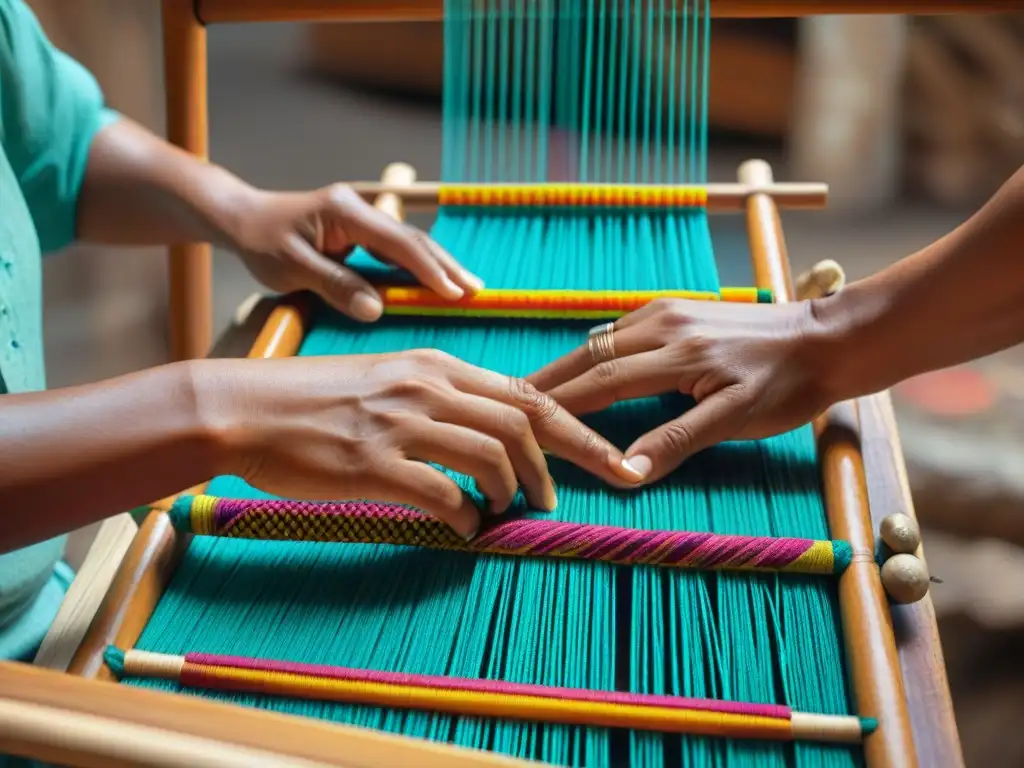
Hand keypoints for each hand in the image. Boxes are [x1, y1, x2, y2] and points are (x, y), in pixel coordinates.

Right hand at [208, 350, 642, 538]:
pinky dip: (466, 516)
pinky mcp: (373, 464)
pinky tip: (463, 528)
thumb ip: (439, 398)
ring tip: (504, 512)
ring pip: (492, 457)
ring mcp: (400, 424)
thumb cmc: (312, 398)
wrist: (244, 407)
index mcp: (435, 366)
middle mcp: (426, 387)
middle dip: (557, 467)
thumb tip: (488, 434)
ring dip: (511, 493)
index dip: (577, 431)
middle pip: (523, 424)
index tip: (609, 460)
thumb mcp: (386, 379)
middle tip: (555, 501)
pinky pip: (443, 494)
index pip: (527, 394)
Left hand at [230, 185, 483, 321]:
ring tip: (468, 287)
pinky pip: (394, 250)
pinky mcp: (359, 231)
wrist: (241, 218)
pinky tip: (437, 281)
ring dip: (438, 266)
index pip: (397, 242)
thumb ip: (335, 285)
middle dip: (446, 265)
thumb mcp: (292, 267)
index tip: (454, 292)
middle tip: (477, 290)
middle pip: (412, 240)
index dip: (428, 269)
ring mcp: (361, 218)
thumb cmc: (261, 240)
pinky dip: (417, 267)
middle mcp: (359, 209)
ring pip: (408, 244)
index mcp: (345, 211)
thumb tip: (377, 309)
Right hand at [527, 299, 835, 484]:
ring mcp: (668, 311)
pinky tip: (584, 367)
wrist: (829, 338)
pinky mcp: (676, 308)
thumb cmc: (790, 384)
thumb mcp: (739, 418)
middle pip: (588, 356)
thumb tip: (626, 471)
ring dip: (566, 366)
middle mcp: (663, 323)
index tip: (525, 426)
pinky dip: (593, 352)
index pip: (600, 384)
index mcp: (676, 353)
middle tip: (509, 405)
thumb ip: (678, 440)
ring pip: (600, 339)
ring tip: (535, 391)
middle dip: (547, 382)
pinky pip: (620, 329)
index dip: (560, 407)